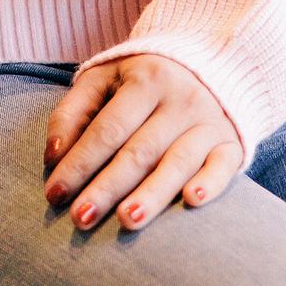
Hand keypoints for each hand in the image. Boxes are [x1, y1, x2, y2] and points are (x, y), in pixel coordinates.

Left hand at [42, 53, 243, 233]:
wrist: (209, 64)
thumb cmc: (142, 81)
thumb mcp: (104, 79)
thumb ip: (72, 112)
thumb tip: (53, 156)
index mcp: (144, 81)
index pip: (106, 129)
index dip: (79, 162)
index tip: (55, 194)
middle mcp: (179, 100)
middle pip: (138, 151)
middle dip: (108, 187)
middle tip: (81, 218)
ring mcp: (209, 122)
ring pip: (177, 162)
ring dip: (152, 194)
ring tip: (127, 220)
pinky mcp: (232, 144)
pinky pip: (223, 166)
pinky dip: (210, 183)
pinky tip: (192, 201)